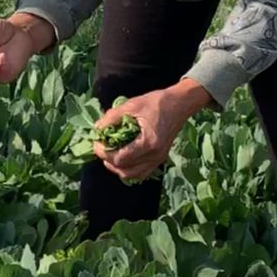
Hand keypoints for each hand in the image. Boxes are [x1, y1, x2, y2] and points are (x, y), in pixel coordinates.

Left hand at [97, 80, 212, 181]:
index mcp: (148, 142)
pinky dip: (130, 170)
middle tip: (101, 148)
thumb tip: (97, 128)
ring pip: (133, 175)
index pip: (120, 159)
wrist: (180, 104)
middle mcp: (155, 155)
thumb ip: (112, 117)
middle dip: (108, 161)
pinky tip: (123, 159)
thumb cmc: (157, 102)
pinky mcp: (160, 158)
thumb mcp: (132, 105)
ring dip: (118, 168)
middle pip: (125, 170)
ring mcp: (159, 158)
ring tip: (109, 155)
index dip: (104, 153)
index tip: (97, 142)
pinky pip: (142, 172)